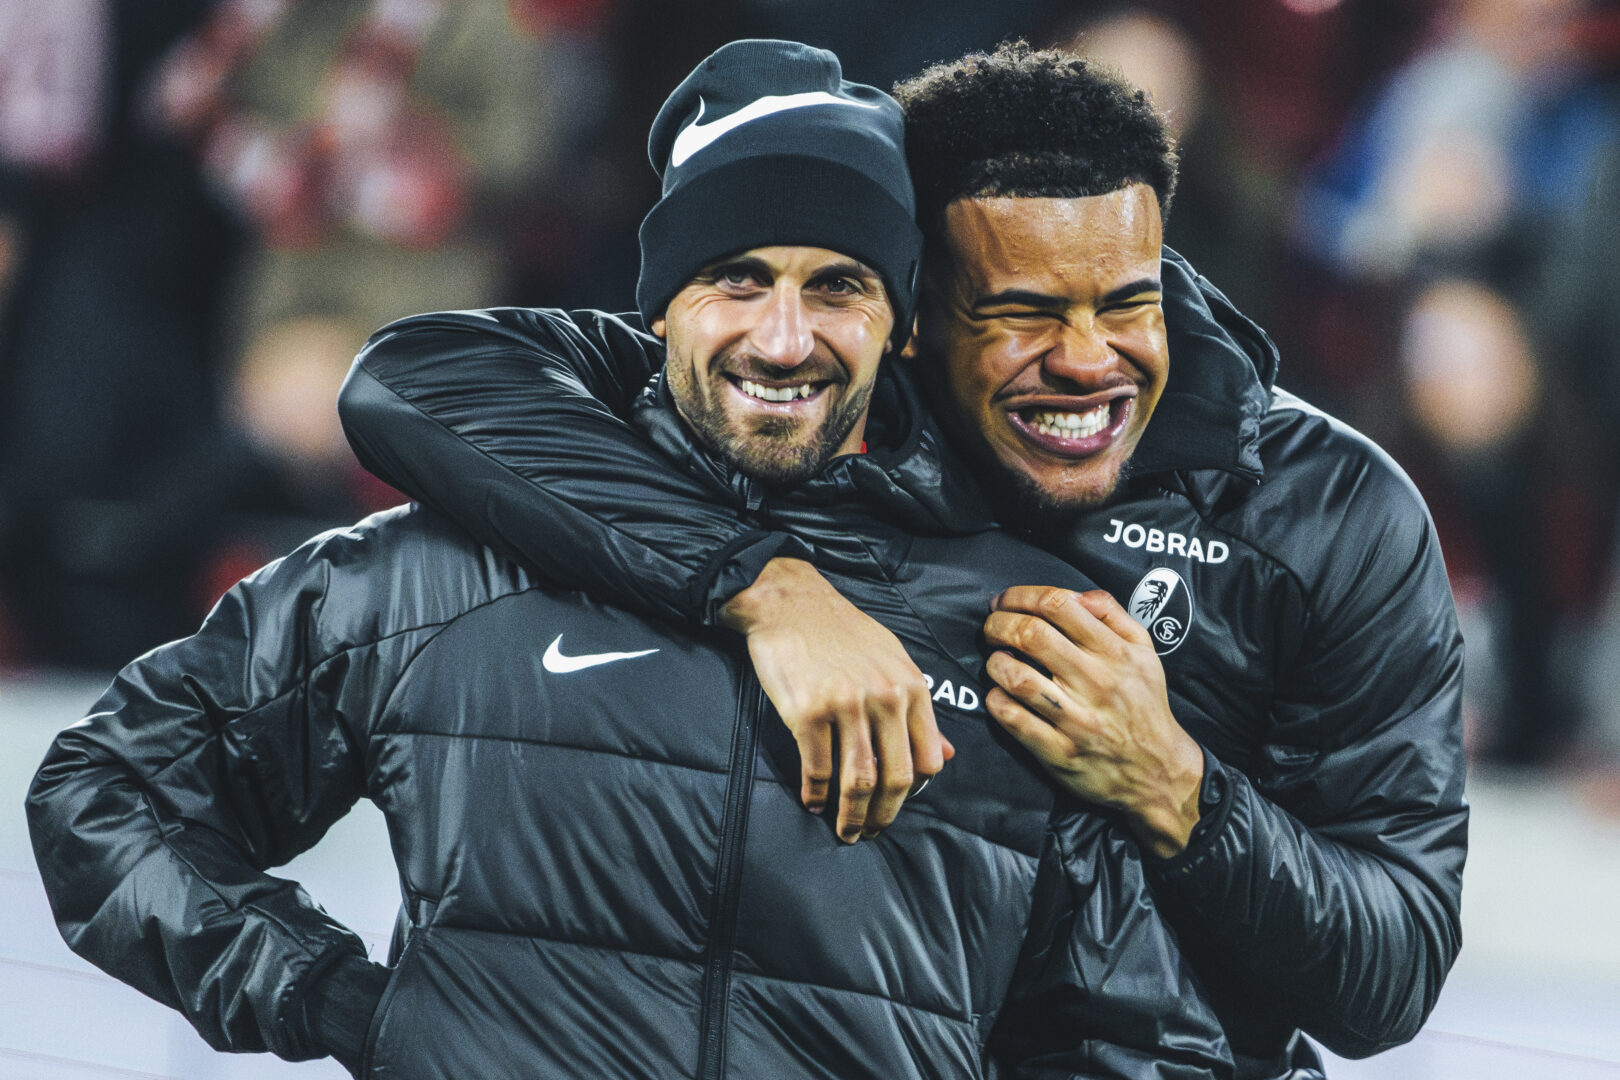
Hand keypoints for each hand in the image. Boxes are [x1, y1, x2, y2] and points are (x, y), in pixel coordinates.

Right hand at [721, 558, 953, 842]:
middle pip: (896, 778)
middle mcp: (885, 698)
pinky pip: (817, 768)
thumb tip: (947, 755)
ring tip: (845, 831)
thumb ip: (920, 709)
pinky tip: (813, 801)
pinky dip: (816, 794)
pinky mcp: (808, 711)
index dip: (916, 793)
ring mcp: (846, 705)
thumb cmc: (841, 632)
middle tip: (871, 832)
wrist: (790, 602)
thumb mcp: (893, 661)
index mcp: (911, 687)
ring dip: (852, 816)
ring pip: (858, 780)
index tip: (898, 805)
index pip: (928, 759)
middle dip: (885, 815)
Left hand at [982, 587, 1202, 857]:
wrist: (1159, 771)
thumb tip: (1077, 595)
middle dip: (999, 624)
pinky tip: (999, 694)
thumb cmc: (1144, 704)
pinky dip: (996, 700)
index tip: (1005, 601)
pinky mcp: (1060, 751)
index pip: (1058, 604)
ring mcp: (1077, 718)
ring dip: (995, 662)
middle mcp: (1096, 681)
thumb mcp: (1144, 651)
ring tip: (996, 661)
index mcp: (1115, 652)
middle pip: (1031, 634)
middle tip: (991, 628)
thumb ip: (1113, 614)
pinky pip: (1013, 718)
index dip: (1021, 596)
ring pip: (1017, 676)